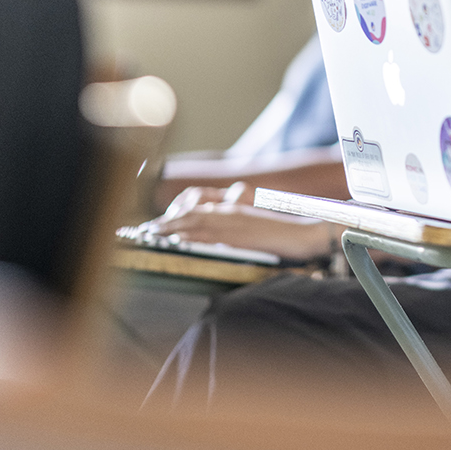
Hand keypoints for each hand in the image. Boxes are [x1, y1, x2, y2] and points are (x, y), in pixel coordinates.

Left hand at [143, 183, 333, 258]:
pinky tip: (178, 240)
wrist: (305, 233)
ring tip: (152, 235)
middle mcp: (231, 211)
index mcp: (233, 209)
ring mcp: (235, 220)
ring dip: (173, 227)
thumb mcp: (253, 228)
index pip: (196, 208)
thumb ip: (233, 228)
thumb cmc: (281, 233)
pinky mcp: (240, 232)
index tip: (156, 226)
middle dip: (167, 222)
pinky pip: (210, 233)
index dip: (174, 217)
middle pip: (191, 213)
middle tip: (145, 232)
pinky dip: (192, 235)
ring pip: (197, 221)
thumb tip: (215, 236)